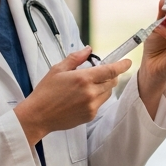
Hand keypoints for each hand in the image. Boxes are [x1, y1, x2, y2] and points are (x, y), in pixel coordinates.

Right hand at [14, 48, 130, 143]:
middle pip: (112, 81)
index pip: (110, 70)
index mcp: (83, 78)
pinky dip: (97, 98)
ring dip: (104, 87)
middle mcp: (90, 93)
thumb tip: (88, 49)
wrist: (38, 116)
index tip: (127, 62)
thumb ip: (75, 58)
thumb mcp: (58, 69)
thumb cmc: (45, 92)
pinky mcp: (90, 116)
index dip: (122, 65)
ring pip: (108, 93)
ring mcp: (92, 106)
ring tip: (88, 86)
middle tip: (100, 73)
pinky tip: (82, 97)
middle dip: (110, 75)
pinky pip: (100, 103)